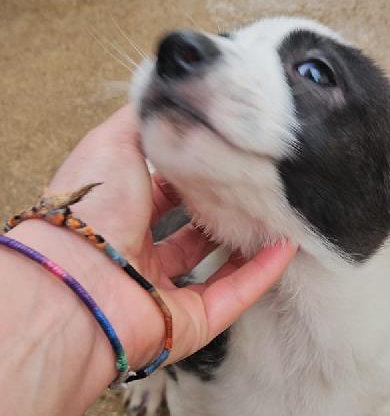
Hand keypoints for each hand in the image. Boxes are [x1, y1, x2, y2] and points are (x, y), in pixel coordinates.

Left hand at [35, 104, 296, 369]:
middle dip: (224, 210)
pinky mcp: (188, 324)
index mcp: (115, 214)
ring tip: (281, 215)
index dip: (192, 175)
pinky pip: (233, 297)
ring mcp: (162, 293)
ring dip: (249, 244)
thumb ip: (139, 119)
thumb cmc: (88, 208)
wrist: (76, 278)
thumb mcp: (110, 142)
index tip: (225, 152)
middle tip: (259, 183)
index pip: (160, 193)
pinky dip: (261, 274)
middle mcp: (136, 255)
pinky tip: (286, 247)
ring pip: (216, 269)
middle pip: (190, 233)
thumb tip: (163, 92)